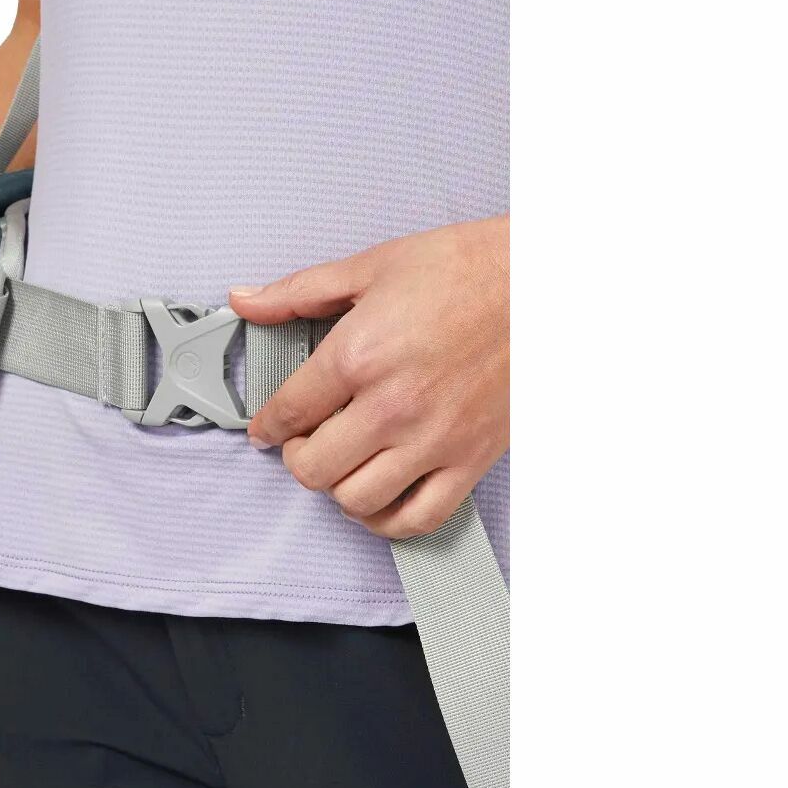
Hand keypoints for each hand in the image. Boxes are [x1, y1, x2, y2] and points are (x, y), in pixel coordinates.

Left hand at [230, 217, 508, 538]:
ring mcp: (433, 439)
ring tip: (342, 463)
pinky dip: (388, 520)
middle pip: (313, 467)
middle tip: (304, 441)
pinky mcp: (469, 459)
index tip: (265, 431)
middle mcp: (392, 405)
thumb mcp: (373, 267)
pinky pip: (418, 518)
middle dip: (298, 457)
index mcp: (359, 354)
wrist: (541, 284)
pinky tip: (380, 497)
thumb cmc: (466, 269)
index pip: (289, 411)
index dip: (267, 426)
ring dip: (338, 488)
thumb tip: (246, 299)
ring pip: (357, 500)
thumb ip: (299, 292)